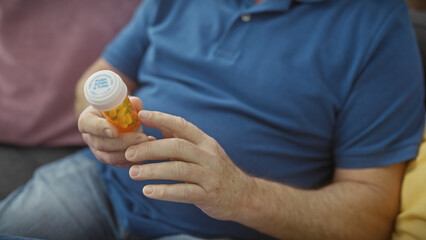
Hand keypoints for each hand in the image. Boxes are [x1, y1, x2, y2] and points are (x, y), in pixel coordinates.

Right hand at [78, 97, 149, 166]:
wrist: (119, 120)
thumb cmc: (119, 108)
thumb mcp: (122, 102)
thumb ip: (129, 103)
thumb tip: (136, 104)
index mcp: (88, 119)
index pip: (88, 124)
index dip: (100, 128)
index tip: (114, 130)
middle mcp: (89, 137)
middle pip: (101, 144)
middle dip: (123, 142)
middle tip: (142, 137)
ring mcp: (97, 151)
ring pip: (110, 157)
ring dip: (130, 152)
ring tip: (147, 144)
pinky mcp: (109, 160)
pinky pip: (120, 164)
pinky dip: (134, 160)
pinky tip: (147, 153)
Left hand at [126, 110, 254, 220]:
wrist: (244, 195)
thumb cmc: (216, 171)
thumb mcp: (203, 151)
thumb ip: (182, 139)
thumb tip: (158, 123)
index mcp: (205, 142)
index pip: (182, 125)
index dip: (161, 118)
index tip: (141, 115)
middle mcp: (208, 155)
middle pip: (177, 146)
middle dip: (151, 148)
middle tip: (129, 153)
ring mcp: (209, 175)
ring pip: (179, 169)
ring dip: (153, 170)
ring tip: (133, 172)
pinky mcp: (208, 195)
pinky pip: (184, 192)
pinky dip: (164, 191)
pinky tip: (148, 191)